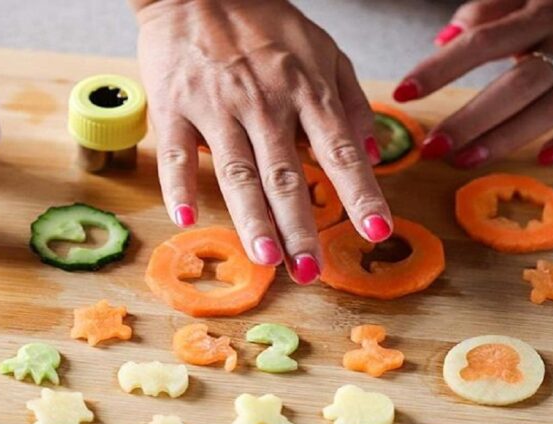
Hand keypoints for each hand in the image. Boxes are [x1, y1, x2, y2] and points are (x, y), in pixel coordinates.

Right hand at [134, 0, 392, 284]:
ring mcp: (216, 106)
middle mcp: (263, 102)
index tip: (378, 231)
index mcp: (305, 89)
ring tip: (266, 259)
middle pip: (286, 173)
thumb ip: (349, 101)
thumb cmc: (263, 21)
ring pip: (236, 171)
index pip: (339, 150)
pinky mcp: (174, 107)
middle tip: (311, 271)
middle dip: (301, 226)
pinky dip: (179, 186)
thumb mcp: (323, 49)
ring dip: (252, 219)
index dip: (360, 192)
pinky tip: (186, 218)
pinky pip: (175, 153)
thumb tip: (374, 152)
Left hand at [396, 0, 552, 166]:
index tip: (402, 92)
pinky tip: (546, 159)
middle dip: (467, 118)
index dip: (439, 68)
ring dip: (506, 137)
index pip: (480, 42)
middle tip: (430, 147)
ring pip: (551, 107)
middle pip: (511, 84)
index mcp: (543, 13)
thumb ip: (493, 9)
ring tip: (465, 162)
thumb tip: (443, 37)